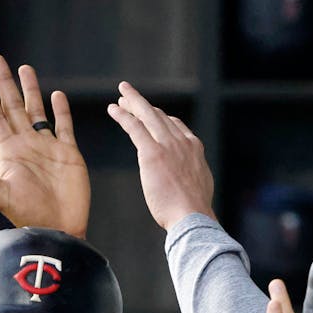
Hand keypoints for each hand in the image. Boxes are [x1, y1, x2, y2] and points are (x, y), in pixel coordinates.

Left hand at [0, 55, 89, 236]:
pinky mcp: (69, 154)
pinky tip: (57, 95)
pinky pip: (64, 127)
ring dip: (31, 91)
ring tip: (24, 68)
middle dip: (5, 84)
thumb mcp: (0, 195)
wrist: (59, 229)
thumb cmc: (29, 216)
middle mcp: (27, 146)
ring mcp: (48, 148)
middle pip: (14, 107)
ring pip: (37, 112)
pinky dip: (61, 111)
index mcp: (10, 153)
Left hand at [108, 81, 213, 229]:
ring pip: (147, 115)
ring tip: (120, 96)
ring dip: (132, 103)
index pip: (175, 125)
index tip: (151, 113)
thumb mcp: (199, 185)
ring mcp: (168, 145)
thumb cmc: (193, 210)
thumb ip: (190, 175)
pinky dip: (123, 115)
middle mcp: (182, 141)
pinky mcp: (152, 153)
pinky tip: (113, 109)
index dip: (160, 117)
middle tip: (130, 96)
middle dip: (143, 104)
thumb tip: (188, 179)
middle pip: (159, 116)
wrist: (192, 217)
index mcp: (194, 149)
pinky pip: (135, 127)